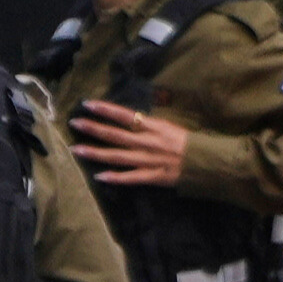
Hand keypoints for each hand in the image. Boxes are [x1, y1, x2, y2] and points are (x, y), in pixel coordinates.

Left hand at [69, 100, 190, 191]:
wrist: (208, 162)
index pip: (124, 115)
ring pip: (117, 156)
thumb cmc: (190, 142)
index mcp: (153, 126)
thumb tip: (130, 119)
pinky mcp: (152, 177)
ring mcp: (148, 160)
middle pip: (115, 134)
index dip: (105, 109)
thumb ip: (149, 124)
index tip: (87, 104)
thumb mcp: (170, 126)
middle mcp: (147, 142)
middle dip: (93, 128)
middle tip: (74, 123)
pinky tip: (99, 176)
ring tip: (76, 149)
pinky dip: (115, 177)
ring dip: (96, 153)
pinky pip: (130, 178)